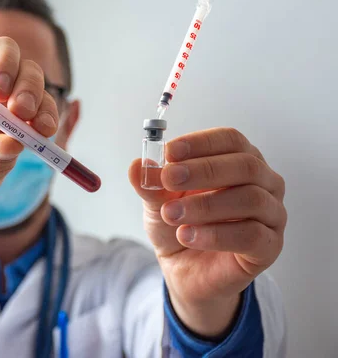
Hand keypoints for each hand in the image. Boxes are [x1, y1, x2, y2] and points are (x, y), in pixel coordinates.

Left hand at [129, 128, 285, 337]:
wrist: (185, 269)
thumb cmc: (181, 223)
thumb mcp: (158, 201)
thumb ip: (151, 183)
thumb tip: (138, 166)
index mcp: (239, 160)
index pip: (230, 139)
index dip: (201, 143)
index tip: (170, 151)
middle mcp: (264, 182)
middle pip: (245, 165)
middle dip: (203, 170)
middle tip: (169, 179)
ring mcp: (272, 214)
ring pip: (250, 199)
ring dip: (205, 205)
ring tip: (170, 214)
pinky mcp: (270, 246)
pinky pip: (251, 235)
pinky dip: (214, 235)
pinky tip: (187, 236)